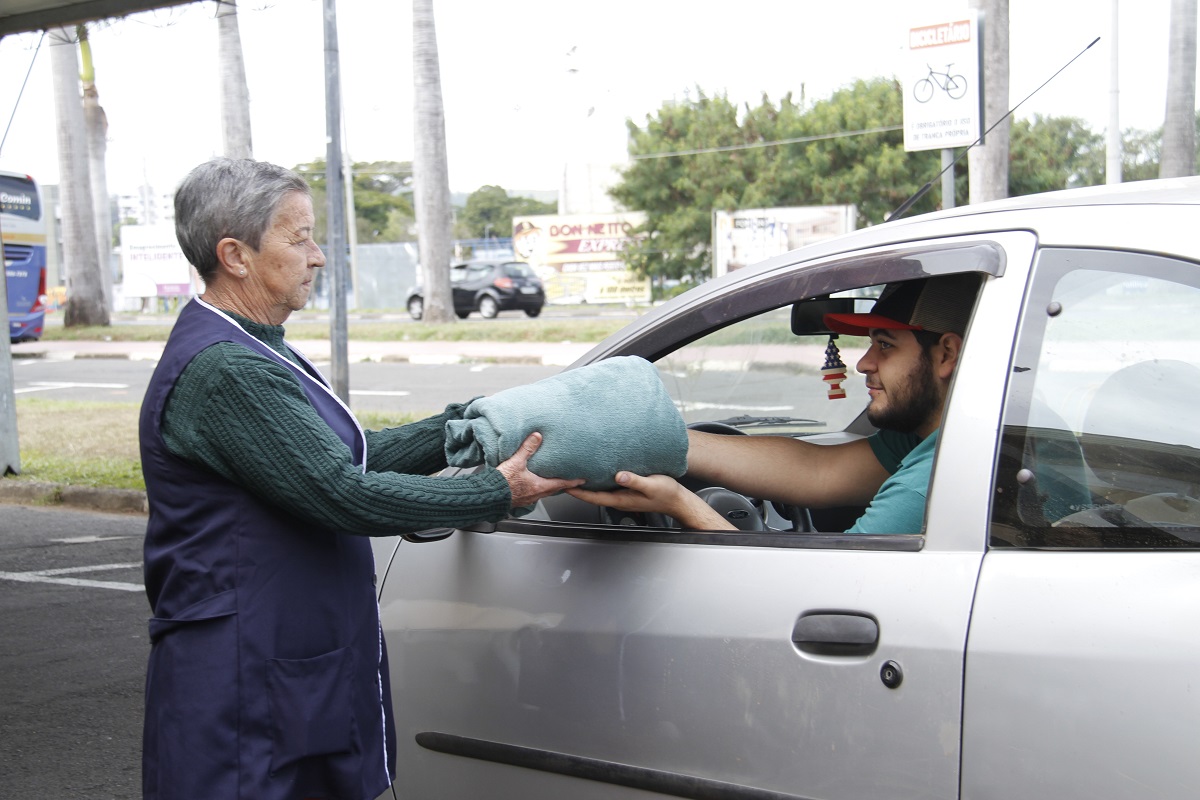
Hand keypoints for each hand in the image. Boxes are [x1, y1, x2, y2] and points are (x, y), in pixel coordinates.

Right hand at [497, 432, 584, 507]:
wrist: (488, 496)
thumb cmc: (503, 483)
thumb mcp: (516, 462)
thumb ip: (527, 449)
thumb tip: (537, 436)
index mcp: (539, 486)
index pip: (562, 484)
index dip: (573, 482)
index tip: (582, 480)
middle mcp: (536, 494)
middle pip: (554, 489)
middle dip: (562, 484)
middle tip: (569, 480)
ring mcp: (528, 498)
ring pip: (543, 492)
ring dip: (549, 487)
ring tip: (552, 480)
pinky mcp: (519, 499)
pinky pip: (533, 494)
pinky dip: (537, 488)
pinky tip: (532, 483)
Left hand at [568, 472, 734, 529]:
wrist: (677, 499)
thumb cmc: (666, 493)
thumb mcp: (652, 485)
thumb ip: (635, 480)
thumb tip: (618, 475)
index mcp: (620, 499)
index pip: (593, 496)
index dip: (577, 491)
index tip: (563, 483)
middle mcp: (618, 497)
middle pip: (591, 493)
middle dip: (576, 486)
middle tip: (561, 474)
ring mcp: (621, 494)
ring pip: (598, 488)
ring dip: (585, 481)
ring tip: (572, 470)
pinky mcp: (626, 488)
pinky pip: (607, 484)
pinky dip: (597, 478)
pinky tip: (593, 469)